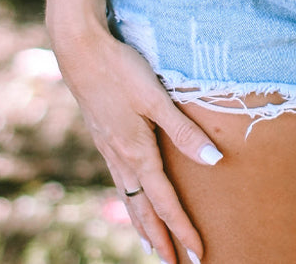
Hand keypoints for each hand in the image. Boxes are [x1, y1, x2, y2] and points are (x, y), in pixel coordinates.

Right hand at [51, 18, 219, 261]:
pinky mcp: (103, 138)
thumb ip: (184, 131)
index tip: (198, 254)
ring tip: (153, 246)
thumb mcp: (156, 98)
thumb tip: (215, 161)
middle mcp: (122, 159)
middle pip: (144, 211)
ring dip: (143, 226)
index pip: (165, 202)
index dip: (183, 229)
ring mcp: (109, 150)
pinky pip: (120, 183)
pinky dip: (129, 202)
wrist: (80, 51)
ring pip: (129, 199)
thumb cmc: (121, 70)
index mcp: (138, 153)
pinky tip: (131, 198)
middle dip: (161, 240)